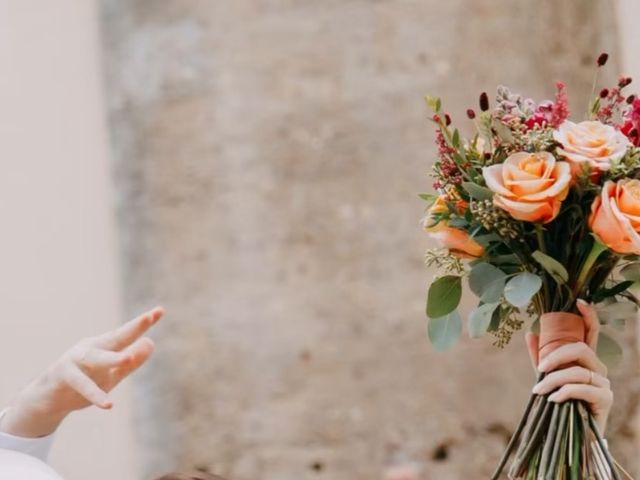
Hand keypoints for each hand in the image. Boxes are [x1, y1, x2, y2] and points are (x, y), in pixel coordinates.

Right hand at [0, 307, 163, 437]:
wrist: (49, 400)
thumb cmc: (84, 383)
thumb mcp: (112, 374)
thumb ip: (131, 362)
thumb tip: (151, 343)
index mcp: (103, 346)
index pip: (126, 334)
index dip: (142, 324)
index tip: (160, 311)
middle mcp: (91, 348)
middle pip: (115, 337)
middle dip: (132, 328)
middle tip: (148, 317)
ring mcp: (75, 360)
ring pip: (96, 358)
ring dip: (112, 359)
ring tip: (128, 359)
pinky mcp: (64, 376)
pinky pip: (82, 385)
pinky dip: (95, 394)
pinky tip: (108, 405)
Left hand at [525, 299, 611, 432]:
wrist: (569, 432)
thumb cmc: (560, 401)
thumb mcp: (547, 376)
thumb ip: (540, 356)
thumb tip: (530, 332)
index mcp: (585, 358)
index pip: (591, 332)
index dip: (589, 315)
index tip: (580, 301)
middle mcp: (598, 367)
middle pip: (581, 349)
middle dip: (557, 356)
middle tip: (540, 368)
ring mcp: (604, 383)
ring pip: (579, 372)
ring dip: (555, 380)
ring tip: (539, 391)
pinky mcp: (605, 399)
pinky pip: (584, 389)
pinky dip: (565, 392)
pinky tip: (553, 399)